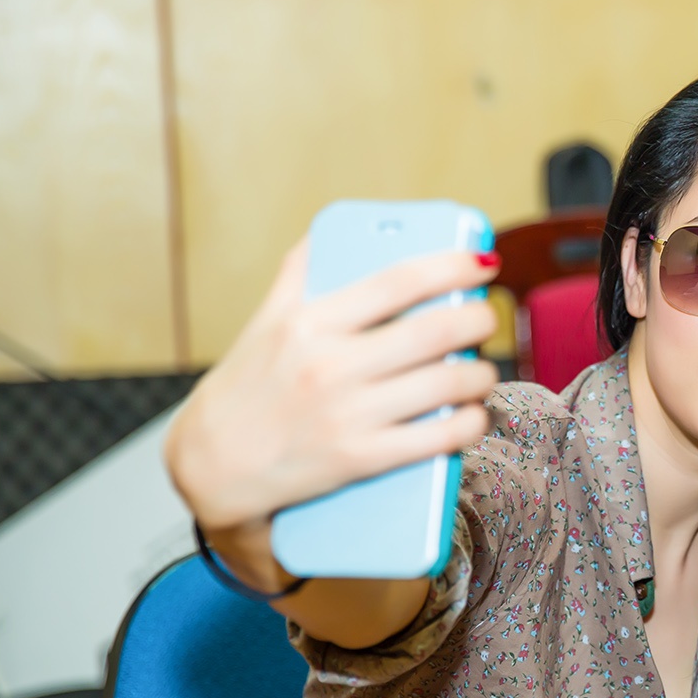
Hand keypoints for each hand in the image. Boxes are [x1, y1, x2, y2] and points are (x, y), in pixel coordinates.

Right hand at [164, 239, 501, 533]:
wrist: (212, 466)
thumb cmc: (247, 388)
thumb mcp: (266, 322)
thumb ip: (300, 274)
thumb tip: (333, 232)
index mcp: (310, 322)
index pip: (399, 281)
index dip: (452, 266)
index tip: (482, 262)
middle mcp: (330, 365)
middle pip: (434, 332)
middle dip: (477, 320)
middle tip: (486, 318)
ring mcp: (347, 415)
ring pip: (445, 385)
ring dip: (479, 374)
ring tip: (480, 371)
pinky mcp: (359, 459)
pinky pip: (437, 438)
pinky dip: (468, 423)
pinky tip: (472, 415)